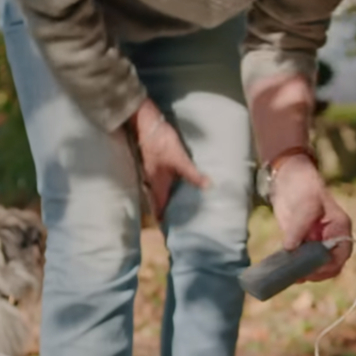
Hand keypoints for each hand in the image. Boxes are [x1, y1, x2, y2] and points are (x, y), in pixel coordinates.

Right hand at [129, 99, 208, 218]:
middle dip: (166, 212)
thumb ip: (192, 174)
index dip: (162, 221)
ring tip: (179, 206)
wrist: (146, 123)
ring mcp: (152, 171)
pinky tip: (177, 184)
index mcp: (157, 184)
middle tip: (179, 221)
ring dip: (167, 199)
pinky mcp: (155, 163)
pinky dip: (169, 186)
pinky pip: (162, 180)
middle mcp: (152, 181)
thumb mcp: (179, 159)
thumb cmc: (161, 142)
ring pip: (160, 191)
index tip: (169, 232)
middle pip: (159, 201)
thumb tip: (208, 187)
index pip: (158, 208)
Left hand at [269, 153, 351, 281]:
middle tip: (296, 275)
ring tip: (287, 274)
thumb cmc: (304, 186)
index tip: (310, 271)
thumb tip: (290, 249)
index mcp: (340, 228)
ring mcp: (316, 242)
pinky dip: (292, 266)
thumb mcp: (304, 205)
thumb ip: (298, 228)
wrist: (288, 179)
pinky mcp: (301, 243)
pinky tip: (281, 268)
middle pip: (328, 266)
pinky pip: (299, 260)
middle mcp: (331, 238)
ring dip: (302, 272)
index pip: (341, 256)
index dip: (328, 267)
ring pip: (313, 266)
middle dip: (314, 273)